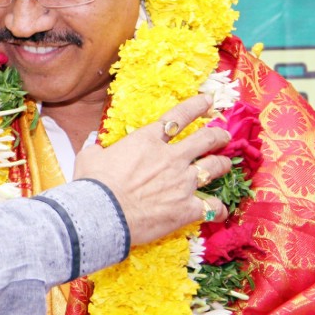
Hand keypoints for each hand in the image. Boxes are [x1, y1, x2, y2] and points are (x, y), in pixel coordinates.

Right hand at [74, 95, 231, 247]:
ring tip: (226, 164)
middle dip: (218, 136)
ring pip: (214, 167)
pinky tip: (219, 211)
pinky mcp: (187, 207)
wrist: (103, 213)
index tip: (208, 100)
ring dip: (223, 164)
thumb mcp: (89, 157)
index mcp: (147, 140)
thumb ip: (96, 149)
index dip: (196, 105)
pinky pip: (212, 207)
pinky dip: (218, 209)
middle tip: (223, 136)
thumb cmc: (93, 184)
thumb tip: (95, 148)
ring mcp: (182, 182)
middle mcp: (171, 157)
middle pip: (205, 139)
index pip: (178, 116)